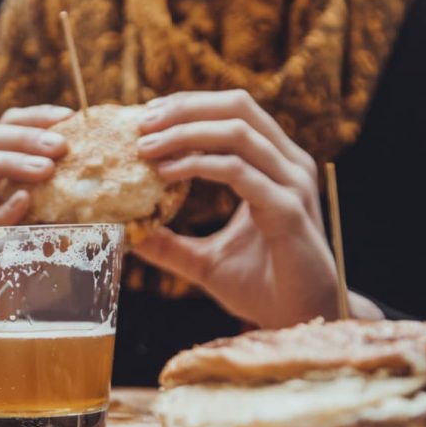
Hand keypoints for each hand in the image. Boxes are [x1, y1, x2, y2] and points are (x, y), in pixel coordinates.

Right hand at [0, 105, 72, 262]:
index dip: (34, 117)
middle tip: (60, 147)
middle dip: (22, 138)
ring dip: (8, 162)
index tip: (69, 118)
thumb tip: (95, 193)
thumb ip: (44, 209)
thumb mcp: (23, 230)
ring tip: (45, 170)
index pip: (1, 128)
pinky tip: (22, 204)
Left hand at [135, 90, 381, 327]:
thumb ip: (169, 244)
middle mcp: (288, 166)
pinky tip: (165, 174)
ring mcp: (291, 184)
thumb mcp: (204, 261)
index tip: (146, 116)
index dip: (189, 106)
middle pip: (237, 107)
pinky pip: (238, 172)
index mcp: (274, 166)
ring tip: (145, 147)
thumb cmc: (261, 287)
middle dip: (184, 108)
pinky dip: (198, 166)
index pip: (233, 113)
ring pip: (237, 132)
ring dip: (185, 133)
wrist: (299, 319)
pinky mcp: (287, 210)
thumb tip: (127, 234)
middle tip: (140, 123)